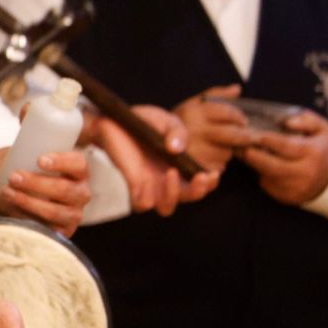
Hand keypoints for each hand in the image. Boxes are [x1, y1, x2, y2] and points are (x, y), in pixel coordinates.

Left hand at [0, 149, 89, 236]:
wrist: (22, 192)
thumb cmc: (30, 168)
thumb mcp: (33, 156)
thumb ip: (30, 151)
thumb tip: (16, 149)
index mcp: (79, 171)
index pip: (78, 164)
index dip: (62, 162)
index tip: (39, 160)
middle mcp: (81, 193)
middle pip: (64, 189)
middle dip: (36, 183)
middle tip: (14, 177)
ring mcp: (74, 214)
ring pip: (55, 211)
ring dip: (28, 202)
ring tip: (7, 192)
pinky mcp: (63, 231)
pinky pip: (48, 229)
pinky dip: (28, 218)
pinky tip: (13, 209)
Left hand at [89, 106, 219, 216]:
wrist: (113, 120)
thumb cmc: (143, 122)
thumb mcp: (165, 121)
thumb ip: (177, 131)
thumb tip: (177, 149)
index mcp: (180, 166)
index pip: (201, 184)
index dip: (210, 184)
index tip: (213, 173)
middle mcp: (167, 179)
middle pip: (188, 198)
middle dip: (198, 191)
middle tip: (199, 176)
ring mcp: (149, 185)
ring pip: (166, 208)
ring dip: (173, 195)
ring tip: (171, 172)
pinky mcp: (131, 185)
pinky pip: (141, 205)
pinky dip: (148, 200)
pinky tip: (148, 181)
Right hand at [175, 85, 256, 170]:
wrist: (151, 141)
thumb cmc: (178, 121)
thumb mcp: (192, 103)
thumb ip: (215, 95)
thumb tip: (237, 88)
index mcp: (194, 112)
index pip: (228, 113)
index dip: (238, 117)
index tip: (242, 120)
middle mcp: (194, 131)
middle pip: (233, 135)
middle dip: (242, 136)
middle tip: (244, 136)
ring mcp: (195, 151)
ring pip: (227, 152)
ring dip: (229, 149)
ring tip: (219, 145)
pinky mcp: (195, 167)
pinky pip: (218, 166)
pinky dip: (219, 162)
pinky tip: (211, 156)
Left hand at [242, 109, 327, 204]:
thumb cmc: (320, 149)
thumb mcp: (322, 130)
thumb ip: (307, 120)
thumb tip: (287, 122)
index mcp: (313, 153)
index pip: (286, 146)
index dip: (267, 140)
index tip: (252, 133)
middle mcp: (306, 173)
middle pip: (272, 165)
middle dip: (253, 154)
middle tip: (239, 144)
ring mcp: (296, 187)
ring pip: (267, 175)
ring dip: (253, 164)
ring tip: (241, 151)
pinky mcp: (287, 197)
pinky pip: (268, 185)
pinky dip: (260, 174)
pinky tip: (255, 163)